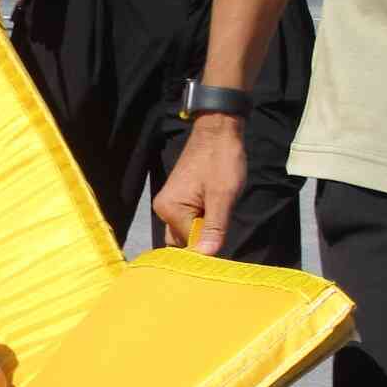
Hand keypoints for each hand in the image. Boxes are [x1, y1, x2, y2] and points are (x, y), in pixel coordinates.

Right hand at [151, 113, 246, 253]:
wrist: (218, 130)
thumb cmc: (221, 159)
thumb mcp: (222, 196)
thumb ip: (214, 228)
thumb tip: (207, 256)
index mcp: (170, 210)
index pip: (187, 244)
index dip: (207, 245)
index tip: (223, 241)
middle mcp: (163, 209)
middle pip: (182, 241)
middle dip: (202, 239)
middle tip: (222, 228)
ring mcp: (169, 203)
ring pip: (186, 230)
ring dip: (204, 228)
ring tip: (219, 214)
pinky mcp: (178, 198)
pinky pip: (188, 219)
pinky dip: (202, 220)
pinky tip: (214, 209)